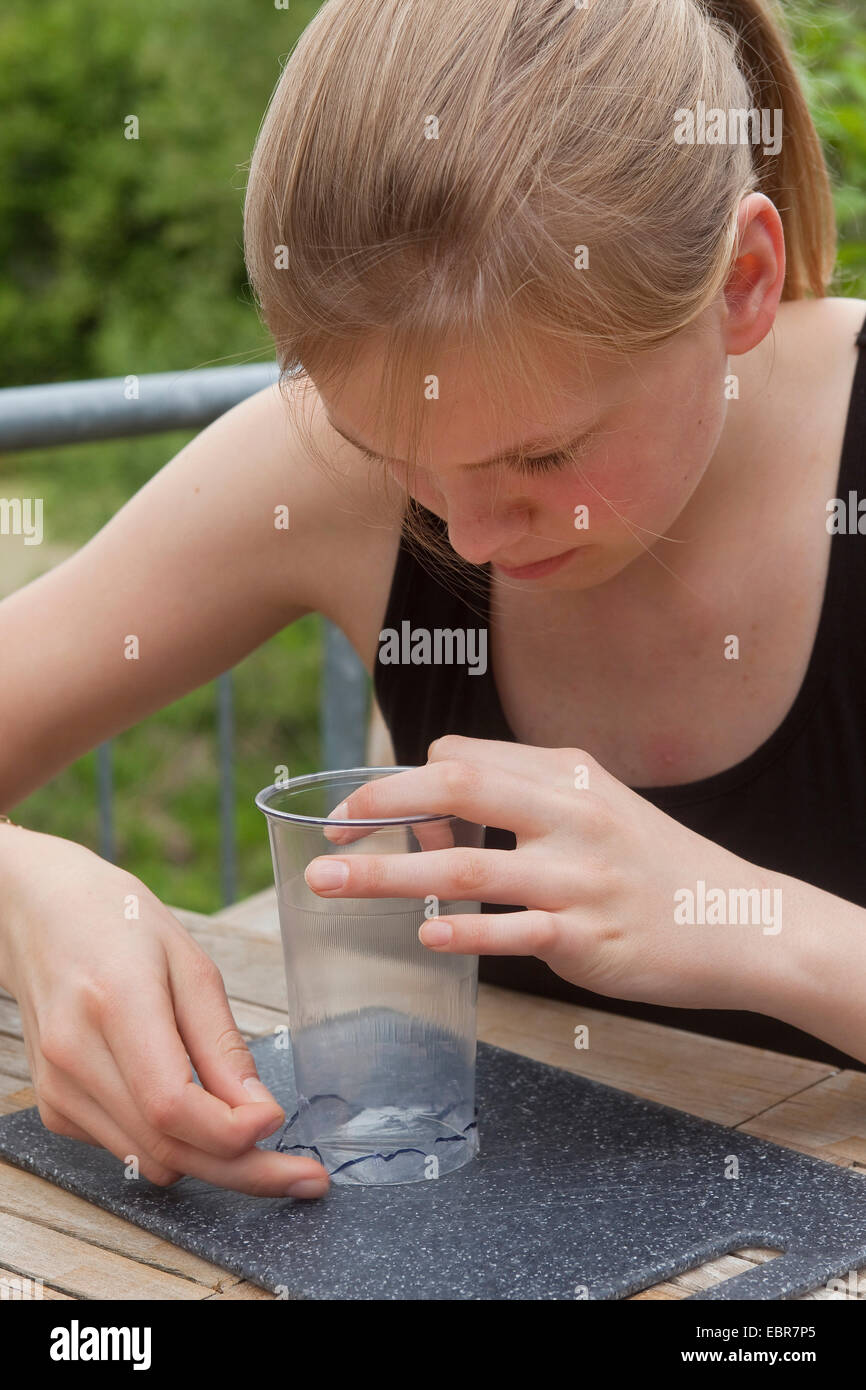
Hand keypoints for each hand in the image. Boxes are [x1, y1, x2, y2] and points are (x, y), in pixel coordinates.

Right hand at [1, 828, 328, 1196]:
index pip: (171, 1104)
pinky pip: (129, 1149)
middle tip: (305, 1176)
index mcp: (114, 1004)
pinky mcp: (55, 1107)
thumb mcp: (191, 962)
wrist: (42, 916)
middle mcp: (74, 1056)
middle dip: (244, 1171)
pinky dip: (172, 1140)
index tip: (279, 1122)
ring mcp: (58, 1088)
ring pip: (150, 1160)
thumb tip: (258, 1111)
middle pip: (166, 1147)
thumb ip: (221, 1042)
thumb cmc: (121, 924)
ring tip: (254, 1130)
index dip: (231, 1131)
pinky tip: (191, 1103)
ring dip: (211, 1160)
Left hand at [304, 735, 780, 1014]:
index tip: (367, 815)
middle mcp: (572, 814)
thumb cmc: (654, 866)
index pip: (463, 759)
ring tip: (330, 882)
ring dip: (389, 875)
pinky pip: (512, 931)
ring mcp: (579, 876)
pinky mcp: (588, 936)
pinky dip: (463, 931)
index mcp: (568, 774)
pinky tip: (426, 936)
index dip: (403, 783)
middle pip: (458, 790)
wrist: (741, 921)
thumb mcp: (597, 807)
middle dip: (380, 804)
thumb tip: (433, 806)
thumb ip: (521, 798)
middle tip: (327, 828)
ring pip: (468, 866)